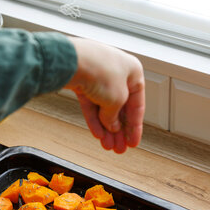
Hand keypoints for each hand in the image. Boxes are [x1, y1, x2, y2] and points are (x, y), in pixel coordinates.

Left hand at [65, 37, 144, 153]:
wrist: (71, 61)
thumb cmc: (100, 71)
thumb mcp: (117, 100)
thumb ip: (115, 116)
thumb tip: (112, 126)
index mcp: (133, 72)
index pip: (137, 104)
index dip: (135, 126)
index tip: (133, 142)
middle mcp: (117, 73)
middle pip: (120, 107)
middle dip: (120, 130)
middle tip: (119, 148)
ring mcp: (98, 77)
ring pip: (104, 108)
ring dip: (107, 128)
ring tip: (108, 146)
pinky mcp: (82, 82)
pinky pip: (91, 105)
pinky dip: (94, 120)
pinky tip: (98, 135)